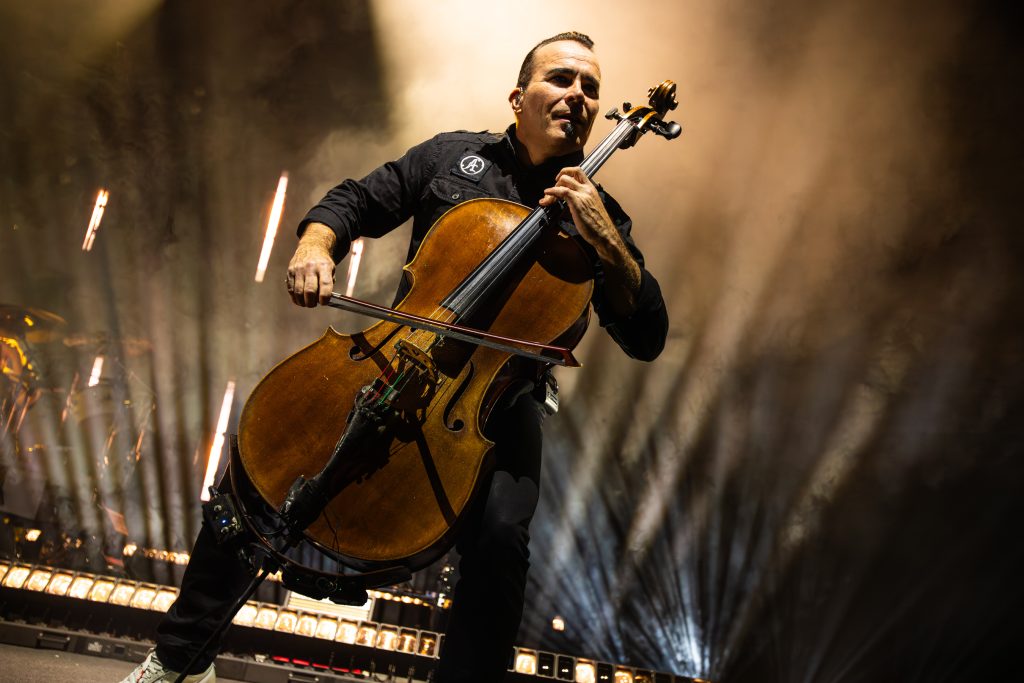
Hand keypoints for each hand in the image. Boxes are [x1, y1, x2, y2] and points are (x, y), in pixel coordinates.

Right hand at [287, 223, 335, 306]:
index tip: (324, 302)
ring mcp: (299, 269)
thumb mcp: (331, 270)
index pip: (325, 285)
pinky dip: (295, 298)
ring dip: (303, 302)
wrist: (311, 248)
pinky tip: (299, 300)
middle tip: (314, 304)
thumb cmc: (323, 263)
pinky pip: (291, 289)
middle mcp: (310, 267)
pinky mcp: (290, 272)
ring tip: (306, 303)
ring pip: (298, 292)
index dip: (324, 298)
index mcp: (324, 266)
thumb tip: (323, 300)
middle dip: (312, 302)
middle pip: (310, 291)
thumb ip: (329, 284)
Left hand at [539, 167, 641, 315]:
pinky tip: (546, 196)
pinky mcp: (577, 202)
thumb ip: (581, 201)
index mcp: (591, 189)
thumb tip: (569, 202)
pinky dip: (552, 192)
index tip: (558, 181)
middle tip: (552, 192)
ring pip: (564, 181)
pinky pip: (562, 191)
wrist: (604, 234)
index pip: (578, 171)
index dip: (566, 172)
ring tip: (547, 199)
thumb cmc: (597, 225)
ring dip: (552, 188)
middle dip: (557, 180)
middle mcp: (587, 189)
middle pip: (570, 173)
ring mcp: (583, 194)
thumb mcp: (589, 208)